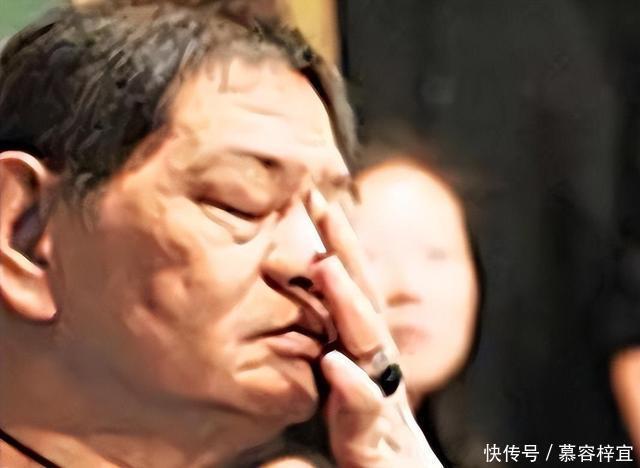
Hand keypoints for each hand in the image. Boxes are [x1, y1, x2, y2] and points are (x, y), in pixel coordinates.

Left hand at [305, 190, 442, 467]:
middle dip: (345, 250)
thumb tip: (300, 309)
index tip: (314, 203)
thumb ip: (323, 347)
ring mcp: (379, 393)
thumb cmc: (368, 432)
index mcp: (360, 347)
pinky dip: (352, 383)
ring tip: (324, 264)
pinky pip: (366, 407)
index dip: (335, 245)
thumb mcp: (340, 380)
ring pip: (368, 342)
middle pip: (362, 298)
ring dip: (347, 302)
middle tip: (322, 204)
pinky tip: (333, 362)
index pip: (349, 287)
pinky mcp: (376, 435)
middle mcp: (374, 361)